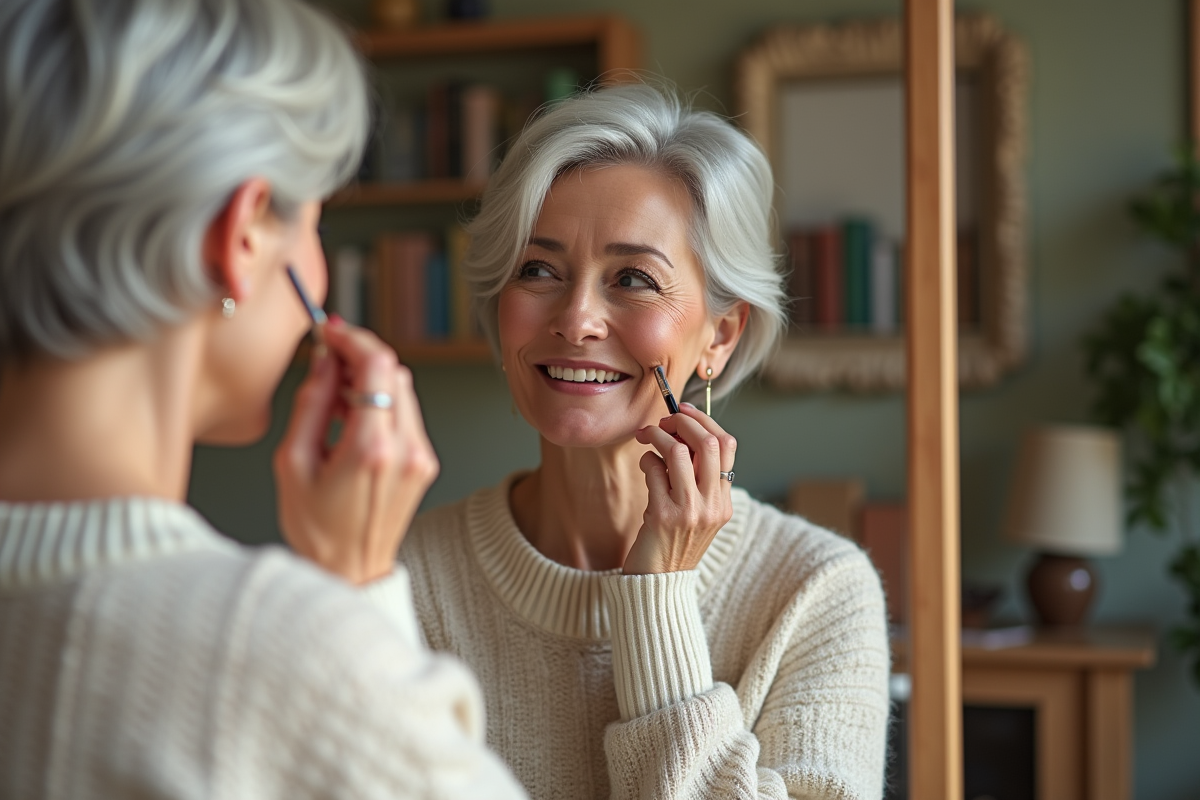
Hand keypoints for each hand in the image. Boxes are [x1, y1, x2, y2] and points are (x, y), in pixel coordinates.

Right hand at [274, 319, 438, 584]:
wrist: (349, 573)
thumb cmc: (316, 530)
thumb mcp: (293, 463)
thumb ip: (312, 404)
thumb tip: (325, 362)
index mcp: (371, 449)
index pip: (377, 365)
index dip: (352, 339)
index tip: (330, 333)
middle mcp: (406, 449)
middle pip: (393, 371)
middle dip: (359, 356)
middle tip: (328, 361)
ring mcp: (421, 456)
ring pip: (403, 389)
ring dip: (370, 379)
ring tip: (335, 399)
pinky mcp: (425, 462)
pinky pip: (406, 414)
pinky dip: (381, 403)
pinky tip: (353, 422)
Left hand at [623, 402, 735, 573]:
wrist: (659, 584)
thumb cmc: (673, 543)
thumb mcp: (696, 513)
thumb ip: (696, 479)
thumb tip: (680, 433)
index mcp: (724, 501)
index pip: (728, 446)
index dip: (705, 421)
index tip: (684, 412)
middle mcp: (712, 505)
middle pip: (709, 443)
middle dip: (683, 421)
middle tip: (665, 420)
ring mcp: (689, 511)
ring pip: (678, 452)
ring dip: (659, 436)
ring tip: (648, 438)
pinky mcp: (662, 516)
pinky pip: (654, 470)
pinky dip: (647, 460)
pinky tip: (645, 466)